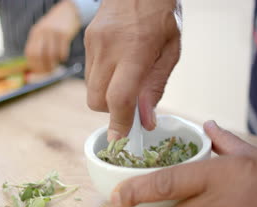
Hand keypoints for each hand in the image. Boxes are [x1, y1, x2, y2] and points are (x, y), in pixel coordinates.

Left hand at [25, 0, 80, 72]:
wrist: (68, 11)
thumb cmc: (56, 26)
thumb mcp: (43, 32)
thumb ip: (39, 45)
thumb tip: (36, 67)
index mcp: (35, 33)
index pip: (30, 53)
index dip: (34, 65)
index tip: (40, 72)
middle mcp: (42, 32)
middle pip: (38, 55)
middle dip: (43, 67)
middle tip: (49, 71)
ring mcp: (52, 33)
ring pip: (51, 55)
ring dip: (54, 64)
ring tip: (57, 65)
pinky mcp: (64, 34)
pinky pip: (62, 52)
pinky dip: (62, 58)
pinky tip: (63, 58)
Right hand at [85, 0, 181, 140]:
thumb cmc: (160, 14)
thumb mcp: (170, 51)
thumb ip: (155, 87)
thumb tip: (145, 121)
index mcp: (135, 50)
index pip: (118, 98)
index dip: (118, 124)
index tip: (119, 141)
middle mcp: (108, 49)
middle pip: (96, 100)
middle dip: (111, 111)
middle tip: (130, 103)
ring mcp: (93, 45)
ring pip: (89, 90)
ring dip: (105, 96)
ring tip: (124, 80)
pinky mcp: (85, 42)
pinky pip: (88, 74)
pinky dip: (101, 80)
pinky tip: (116, 66)